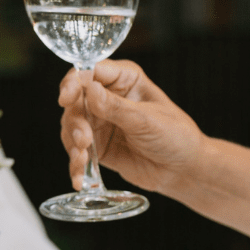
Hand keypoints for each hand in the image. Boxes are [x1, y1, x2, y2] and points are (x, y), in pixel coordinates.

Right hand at [59, 59, 204, 196]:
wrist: (183, 171)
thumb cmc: (176, 137)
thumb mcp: (147, 120)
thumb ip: (116, 107)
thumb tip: (90, 90)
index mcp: (124, 79)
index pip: (90, 72)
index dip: (74, 82)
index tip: (66, 98)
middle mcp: (107, 97)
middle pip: (74, 100)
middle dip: (75, 121)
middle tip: (83, 139)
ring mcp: (99, 121)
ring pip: (71, 126)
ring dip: (73, 143)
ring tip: (82, 158)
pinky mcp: (96, 145)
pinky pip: (77, 150)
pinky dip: (75, 164)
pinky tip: (79, 178)